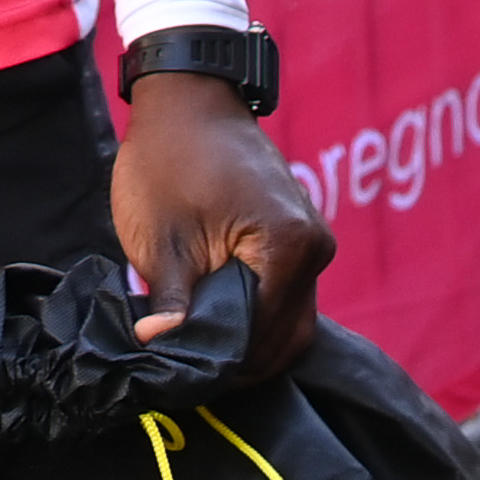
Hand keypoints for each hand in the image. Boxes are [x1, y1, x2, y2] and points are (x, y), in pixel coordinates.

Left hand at [110, 69, 332, 371]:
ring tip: (193, 348)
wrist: (191, 104)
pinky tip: (211, 319)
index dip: (217, 362)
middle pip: (286, 338)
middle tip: (181, 372)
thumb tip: (163, 350)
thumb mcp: (162, 238)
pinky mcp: (300, 241)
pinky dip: (253, 318)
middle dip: (236, 361)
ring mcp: (313, 245)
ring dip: (247, 343)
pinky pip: (285, 299)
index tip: (173, 376)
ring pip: (289, 323)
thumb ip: (172, 300)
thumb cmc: (171, 162)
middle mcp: (316, 250)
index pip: (260, 336)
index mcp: (289, 248)